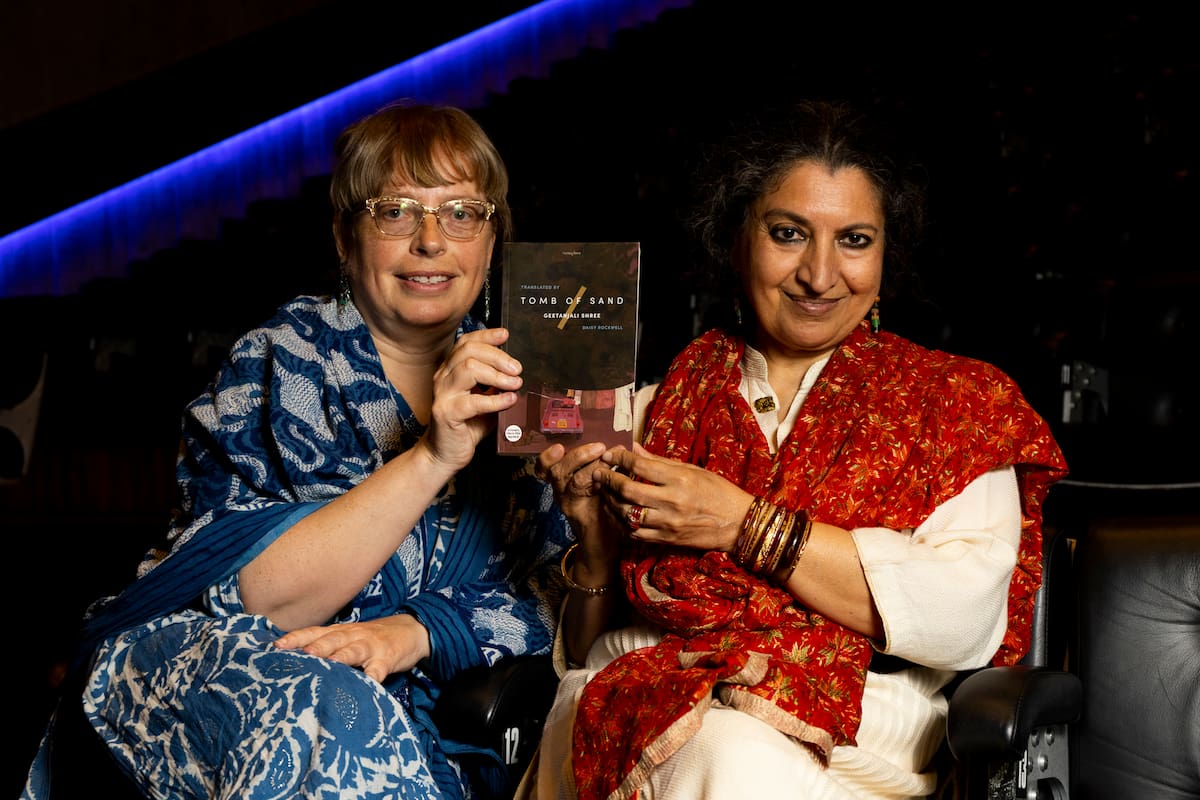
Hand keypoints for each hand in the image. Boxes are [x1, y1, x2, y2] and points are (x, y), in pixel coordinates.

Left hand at [274, 615, 430, 683]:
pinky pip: (379, 669)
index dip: (296, 638)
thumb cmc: (371, 639)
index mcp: (339, 632)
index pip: (314, 632)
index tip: (276, 647)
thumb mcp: (348, 638)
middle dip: (315, 647)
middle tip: (300, 655)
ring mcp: (370, 646)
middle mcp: (352, 636)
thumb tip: (294, 661)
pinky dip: (373, 676)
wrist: (412, 630)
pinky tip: (367, 684)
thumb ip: (327, 646)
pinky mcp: (388, 658)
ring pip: (353, 650)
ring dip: (340, 657)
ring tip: (329, 665)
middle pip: (331, 639)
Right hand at [424, 327, 521, 470]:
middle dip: (497, 356)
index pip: (466, 342)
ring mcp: (443, 395)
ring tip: (514, 384)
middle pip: (469, 351)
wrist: (445, 454)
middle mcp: (443, 378)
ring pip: (468, 369)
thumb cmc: (467, 426)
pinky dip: (495, 400)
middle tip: (517, 368)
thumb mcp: (485, 399)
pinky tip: (509, 400)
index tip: (505, 335)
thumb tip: (519, 373)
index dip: (486, 335)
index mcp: (451, 370)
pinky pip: (473, 401)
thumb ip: (497, 385)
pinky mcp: (446, 413)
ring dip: (497, 375)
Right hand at [537, 441, 621, 577]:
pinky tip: (608, 478)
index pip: (547, 465)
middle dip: (578, 455)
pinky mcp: (578, 514)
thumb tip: (619, 444)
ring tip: (607, 458)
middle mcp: (561, 491)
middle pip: (558, 469)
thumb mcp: (602, 484)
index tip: (560, 446)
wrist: (603, 544)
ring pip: (571, 480)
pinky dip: (595, 483)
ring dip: (590, 466)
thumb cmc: (605, 509)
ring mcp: (568, 504)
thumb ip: (606, 466)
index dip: (549, 455)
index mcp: (564, 481)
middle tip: (599, 447)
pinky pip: (583, 496)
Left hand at [595, 444, 753, 553]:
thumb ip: (659, 461)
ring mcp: (667, 523)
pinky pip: (635, 533)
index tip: (610, 454)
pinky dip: (622, 523)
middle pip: (628, 490)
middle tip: (599, 472)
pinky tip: (617, 513)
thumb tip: (633, 448)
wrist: (737, 524)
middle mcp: (672, 501)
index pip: (640, 465)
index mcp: (680, 479)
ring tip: (605, 493)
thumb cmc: (718, 491)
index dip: (620, 458)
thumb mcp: (692, 470)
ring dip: (610, 502)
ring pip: (626, 514)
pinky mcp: (666, 539)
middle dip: (608, 479)